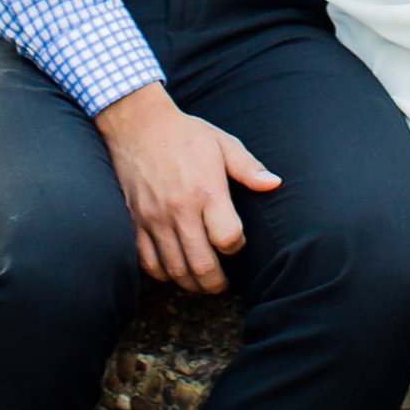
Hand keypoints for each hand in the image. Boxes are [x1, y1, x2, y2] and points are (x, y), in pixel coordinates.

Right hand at [96, 82, 280, 293]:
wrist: (137, 125)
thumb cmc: (185, 134)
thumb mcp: (222, 143)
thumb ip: (249, 167)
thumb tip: (275, 184)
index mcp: (206, 190)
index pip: (227, 238)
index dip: (236, 246)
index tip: (235, 241)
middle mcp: (179, 209)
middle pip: (201, 264)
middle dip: (215, 283)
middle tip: (221, 284)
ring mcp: (154, 218)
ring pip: (174, 270)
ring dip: (190, 284)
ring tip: (200, 281)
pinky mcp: (134, 222)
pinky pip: (147, 262)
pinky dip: (162, 274)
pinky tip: (173, 269)